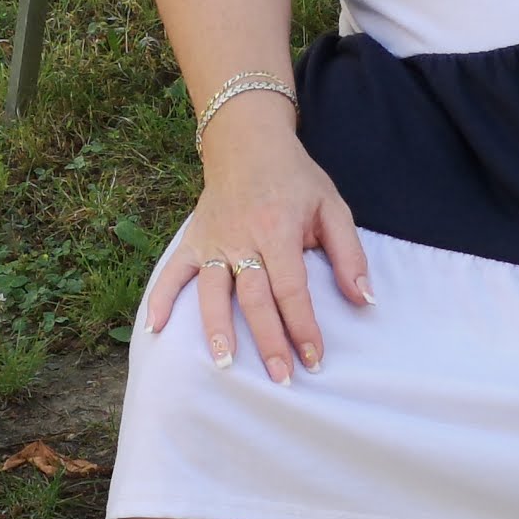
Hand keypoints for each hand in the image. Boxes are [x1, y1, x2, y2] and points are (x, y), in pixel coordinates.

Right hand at [150, 117, 372, 379]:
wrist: (247, 142)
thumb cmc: (295, 179)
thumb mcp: (332, 207)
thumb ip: (349, 255)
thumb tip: (364, 300)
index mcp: (279, 230)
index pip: (292, 289)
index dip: (304, 326)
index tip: (315, 359)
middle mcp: (242, 238)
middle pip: (254, 298)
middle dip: (268, 340)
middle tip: (281, 377)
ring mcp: (213, 240)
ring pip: (212, 291)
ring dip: (217, 328)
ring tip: (224, 364)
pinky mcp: (192, 239)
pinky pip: (173, 272)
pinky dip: (161, 298)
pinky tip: (154, 329)